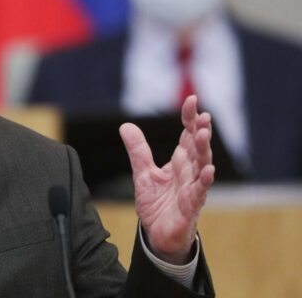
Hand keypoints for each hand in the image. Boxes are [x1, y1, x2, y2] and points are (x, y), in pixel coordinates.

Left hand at [120, 95, 214, 263]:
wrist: (157, 234)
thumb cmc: (156, 203)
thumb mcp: (143, 173)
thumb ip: (138, 150)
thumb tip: (126, 126)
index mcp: (179, 162)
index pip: (187, 136)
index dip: (190, 119)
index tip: (192, 100)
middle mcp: (189, 172)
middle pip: (198, 148)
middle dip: (200, 131)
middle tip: (203, 116)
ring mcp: (193, 188)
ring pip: (202, 166)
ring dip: (204, 151)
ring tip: (203, 134)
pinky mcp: (191, 206)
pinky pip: (200, 192)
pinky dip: (205, 181)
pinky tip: (208, 170)